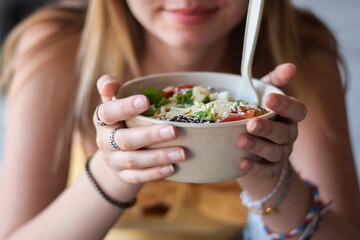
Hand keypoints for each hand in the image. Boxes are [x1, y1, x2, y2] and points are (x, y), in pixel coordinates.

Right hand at [93, 75, 185, 184]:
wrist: (113, 154)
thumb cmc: (121, 121)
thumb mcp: (114, 104)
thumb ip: (112, 90)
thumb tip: (110, 82)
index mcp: (102, 120)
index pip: (108, 113)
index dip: (125, 107)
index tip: (146, 100)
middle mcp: (104, 141)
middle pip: (124, 140)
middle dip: (149, 135)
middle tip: (173, 130)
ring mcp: (113, 161)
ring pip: (133, 160)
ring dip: (158, 157)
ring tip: (182, 153)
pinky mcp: (124, 176)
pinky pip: (138, 177)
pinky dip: (155, 173)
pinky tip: (173, 168)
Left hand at [237, 63, 306, 178]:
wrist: (249, 145)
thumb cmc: (257, 113)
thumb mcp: (263, 94)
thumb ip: (274, 80)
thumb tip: (291, 66)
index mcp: (288, 116)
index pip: (297, 110)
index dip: (286, 105)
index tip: (269, 99)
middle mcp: (288, 135)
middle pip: (284, 133)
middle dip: (268, 129)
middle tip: (250, 124)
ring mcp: (280, 153)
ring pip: (275, 152)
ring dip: (258, 147)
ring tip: (241, 141)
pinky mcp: (270, 169)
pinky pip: (266, 171)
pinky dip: (255, 168)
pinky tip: (242, 163)